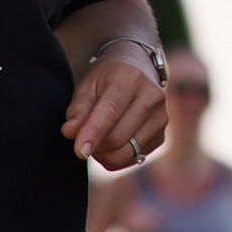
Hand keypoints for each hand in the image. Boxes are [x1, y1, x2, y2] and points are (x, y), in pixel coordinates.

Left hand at [63, 46, 165, 171]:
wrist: (137, 72)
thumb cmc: (106, 79)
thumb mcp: (87, 86)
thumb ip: (78, 109)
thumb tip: (70, 132)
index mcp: (131, 77)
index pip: (111, 111)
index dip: (94, 133)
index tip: (79, 151)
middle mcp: (152, 97)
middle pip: (118, 137)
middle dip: (95, 145)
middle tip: (82, 139)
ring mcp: (161, 118)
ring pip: (126, 153)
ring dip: (104, 155)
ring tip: (96, 141)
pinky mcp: (161, 136)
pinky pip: (133, 159)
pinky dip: (116, 158)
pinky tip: (111, 144)